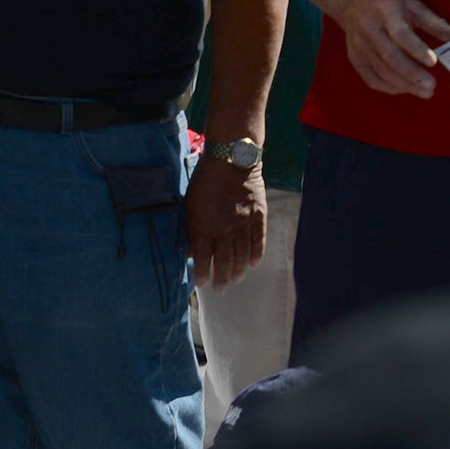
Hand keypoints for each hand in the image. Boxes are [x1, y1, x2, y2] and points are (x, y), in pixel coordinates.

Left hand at [184, 150, 268, 289]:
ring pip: (243, 255)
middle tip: (220, 289)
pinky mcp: (259, 217)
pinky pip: (259, 242)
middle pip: (225, 261)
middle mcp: (225, 229)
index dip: (203, 273)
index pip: (204, 258)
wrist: (232, 160)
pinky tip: (252, 264)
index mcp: (205, 225)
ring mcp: (244, 224)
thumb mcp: (190, 204)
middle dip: (222, 278)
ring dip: (239, 271)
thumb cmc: (205, 180)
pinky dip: (256, 255)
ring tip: (235, 280)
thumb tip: (191, 251)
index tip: (202, 283)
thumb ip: (191, 229)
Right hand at [336, 0, 449, 98]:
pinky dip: (390, 87)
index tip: (433, 62)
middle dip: (412, 74)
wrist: (352, 2)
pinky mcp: (355, 58)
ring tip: (425, 91)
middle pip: (390, 56)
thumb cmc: (389, 5)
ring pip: (382, 71)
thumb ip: (436, 24)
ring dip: (404, 84)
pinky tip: (406, 88)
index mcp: (386, 12)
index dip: (416, 49)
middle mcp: (369, 29)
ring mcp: (359, 46)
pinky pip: (372, 78)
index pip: (400, 34)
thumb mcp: (413, 7)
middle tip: (432, 86)